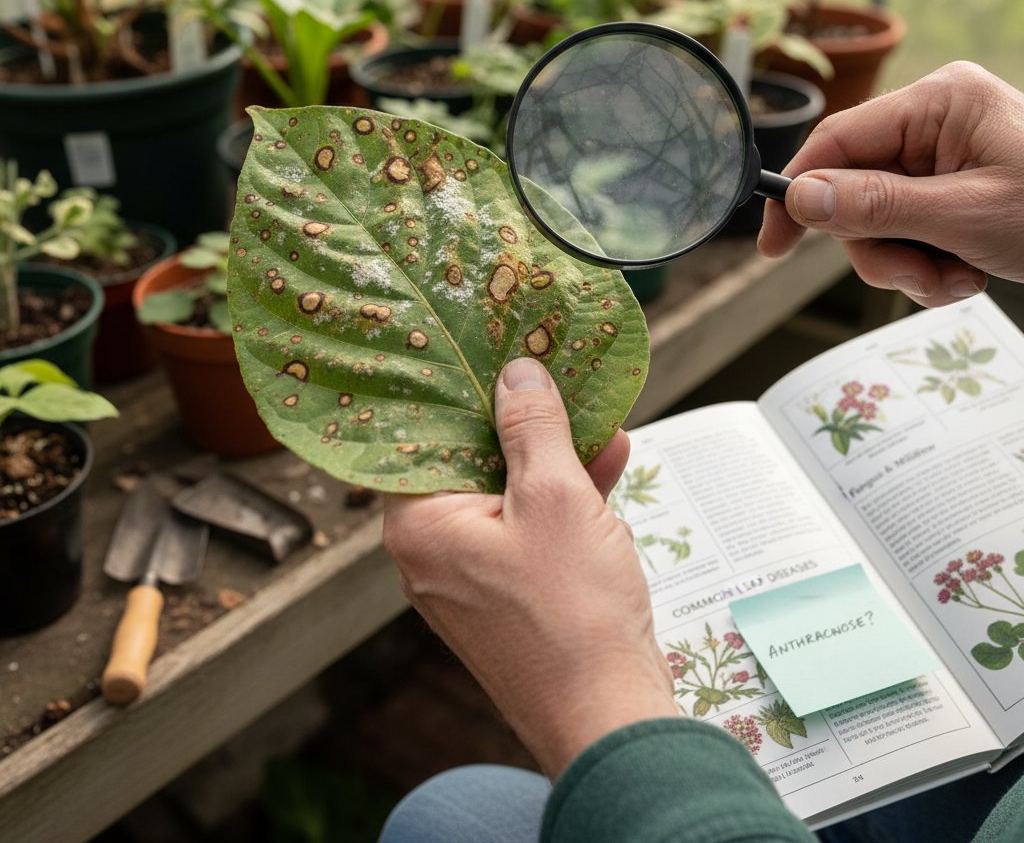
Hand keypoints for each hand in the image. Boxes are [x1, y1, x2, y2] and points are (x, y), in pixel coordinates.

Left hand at [383, 358, 677, 778]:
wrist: (609, 719)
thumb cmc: (573, 612)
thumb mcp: (558, 498)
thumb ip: (533, 428)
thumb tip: (517, 374)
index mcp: (421, 525)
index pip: (426, 436)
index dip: (465, 394)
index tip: (493, 357)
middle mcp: (433, 552)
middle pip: (472, 463)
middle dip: (526, 426)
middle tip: (557, 381)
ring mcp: (471, 578)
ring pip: (508, 497)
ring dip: (556, 462)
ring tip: (601, 424)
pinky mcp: (508, 597)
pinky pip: (529, 533)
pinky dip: (565, 505)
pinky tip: (608, 469)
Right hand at [758, 61, 1023, 306]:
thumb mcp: (967, 216)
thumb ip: (877, 206)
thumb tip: (799, 199)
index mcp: (938, 104)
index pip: (837, 142)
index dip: (798, 194)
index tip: (774, 246)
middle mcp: (935, 125)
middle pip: (854, 192)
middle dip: (880, 247)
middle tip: (917, 275)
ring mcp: (944, 160)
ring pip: (879, 223)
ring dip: (908, 266)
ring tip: (955, 279)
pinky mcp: (953, 193)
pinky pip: (908, 235)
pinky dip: (930, 268)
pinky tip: (968, 275)